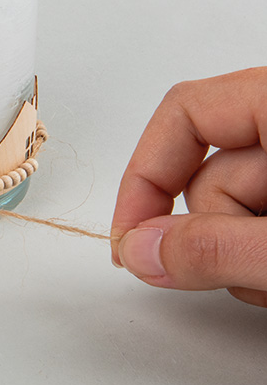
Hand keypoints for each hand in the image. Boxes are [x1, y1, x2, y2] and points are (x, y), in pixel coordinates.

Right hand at [112, 67, 266, 306]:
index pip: (184, 112)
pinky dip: (260, 257)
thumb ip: (218, 247)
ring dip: (243, 254)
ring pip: (234, 208)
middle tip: (256, 273)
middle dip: (215, 233)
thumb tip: (142, 251)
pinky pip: (257, 223)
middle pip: (207, 172)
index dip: (146, 174)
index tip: (131, 237)